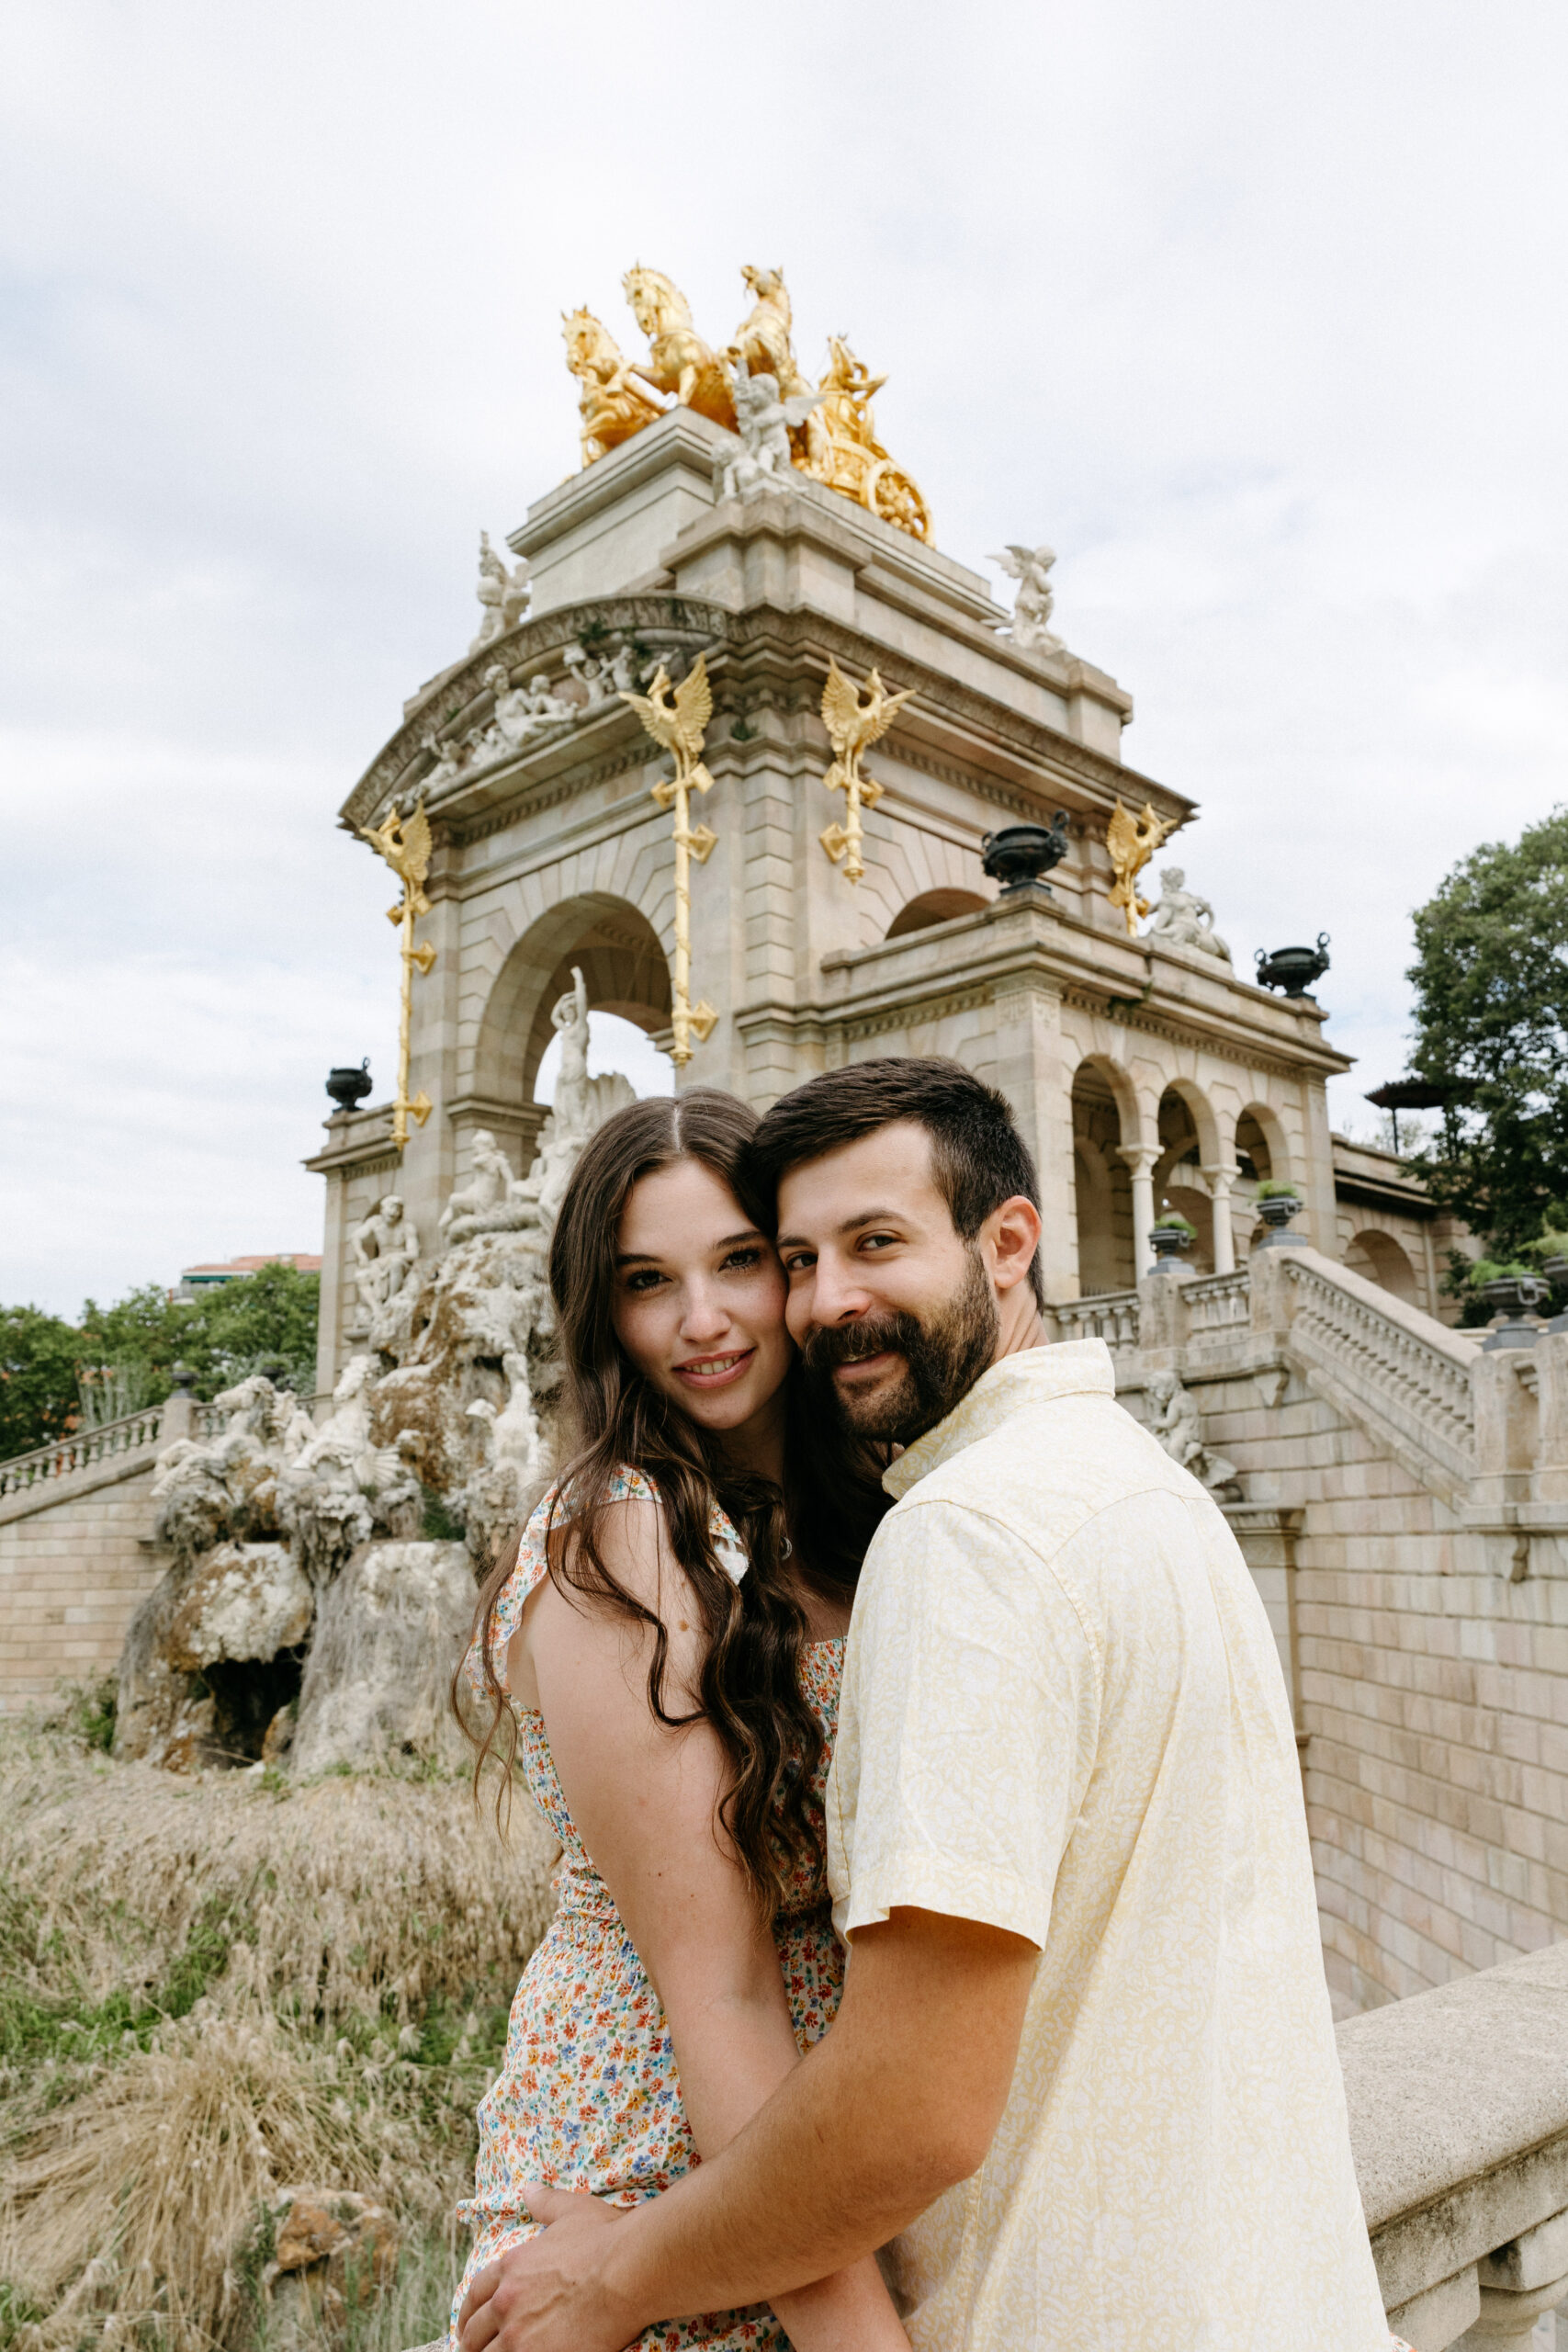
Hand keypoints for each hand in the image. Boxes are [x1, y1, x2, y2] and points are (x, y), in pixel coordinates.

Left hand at [458, 2186, 641, 2351]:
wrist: (628, 2270)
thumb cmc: (605, 2239)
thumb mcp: (572, 2211)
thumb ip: (545, 2202)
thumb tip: (528, 2189)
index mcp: (511, 2267)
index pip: (476, 2294)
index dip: (468, 2312)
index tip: (467, 2324)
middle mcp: (507, 2302)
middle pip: (474, 2333)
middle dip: (471, 2343)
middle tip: (473, 2351)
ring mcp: (519, 2336)